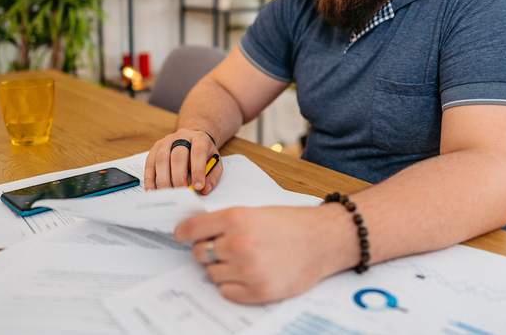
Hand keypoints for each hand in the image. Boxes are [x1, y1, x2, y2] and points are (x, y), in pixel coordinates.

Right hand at [144, 128, 222, 193]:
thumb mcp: (214, 162)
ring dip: (163, 179)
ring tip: (168, 194)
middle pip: (177, 155)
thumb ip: (211, 176)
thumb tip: (204, 189)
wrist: (192, 138)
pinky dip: (150, 179)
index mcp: (199, 139)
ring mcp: (166, 142)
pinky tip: (153, 190)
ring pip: (161, 159)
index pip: (198, 152)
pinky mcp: (155, 149)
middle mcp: (181, 137)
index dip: (198, 170)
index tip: (198, 187)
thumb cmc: (204, 154)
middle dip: (179, 177)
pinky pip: (150, 164)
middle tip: (181, 193)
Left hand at [174, 205, 348, 303]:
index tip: (181, 236)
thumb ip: (226, 222)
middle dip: (208, 251)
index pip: (191, 230)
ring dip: (223, 269)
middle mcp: (238, 244)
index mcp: (236, 219)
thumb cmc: (291, 223)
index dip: (184, 233)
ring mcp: (247, 270)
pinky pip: (227, 292)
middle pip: (199, 254)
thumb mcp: (255, 212)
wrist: (324, 240)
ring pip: (212, 275)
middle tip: (224, 248)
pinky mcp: (258, 292)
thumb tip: (196, 233)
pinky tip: (249, 274)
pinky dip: (233, 286)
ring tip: (245, 260)